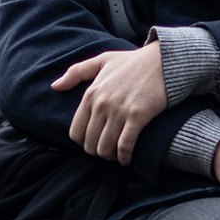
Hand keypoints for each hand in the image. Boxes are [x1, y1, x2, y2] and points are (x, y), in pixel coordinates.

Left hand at [54, 42, 167, 165]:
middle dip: (97, 151)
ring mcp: (119, 110)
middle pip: (90, 144)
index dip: (83, 142)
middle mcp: (102, 104)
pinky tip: (126, 159)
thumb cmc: (133, 62)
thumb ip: (76, 73)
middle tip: (107, 150)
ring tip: (116, 154)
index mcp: (91, 93)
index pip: (76, 132)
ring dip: (110, 156)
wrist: (164, 60)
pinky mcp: (138, 116)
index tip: (94, 141)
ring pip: (105, 148)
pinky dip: (124, 157)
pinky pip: (125, 146)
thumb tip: (55, 86)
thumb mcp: (102, 60)